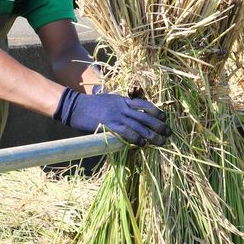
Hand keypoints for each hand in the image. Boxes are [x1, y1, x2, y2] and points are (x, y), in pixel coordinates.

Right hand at [53, 87, 170, 145]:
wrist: (74, 106)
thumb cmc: (90, 105)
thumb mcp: (108, 100)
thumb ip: (119, 105)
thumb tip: (128, 113)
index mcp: (122, 100)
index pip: (144, 104)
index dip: (156, 111)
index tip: (164, 118)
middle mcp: (122, 107)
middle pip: (146, 115)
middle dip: (159, 125)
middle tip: (169, 133)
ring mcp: (116, 116)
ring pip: (139, 125)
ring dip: (152, 134)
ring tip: (162, 142)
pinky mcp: (110, 125)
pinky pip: (127, 132)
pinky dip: (136, 138)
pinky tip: (143, 143)